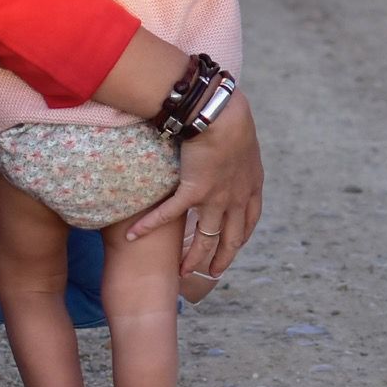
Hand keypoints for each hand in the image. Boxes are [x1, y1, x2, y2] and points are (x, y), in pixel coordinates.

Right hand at [124, 89, 262, 280]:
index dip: (241, 236)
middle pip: (232, 238)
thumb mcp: (244, 138)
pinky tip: (135, 236)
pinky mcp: (193, 191)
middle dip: (222, 258)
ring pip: (206, 238)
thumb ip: (237, 151)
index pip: (250, 220)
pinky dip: (150, 225)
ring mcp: (216, 198)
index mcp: (251, 185)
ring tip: (183, 273)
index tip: (234, 245)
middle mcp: (237, 197)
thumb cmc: (231, 116)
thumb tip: (228, 145)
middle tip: (212, 273)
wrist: (220, 114)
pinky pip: (169, 215)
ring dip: (194, 258)